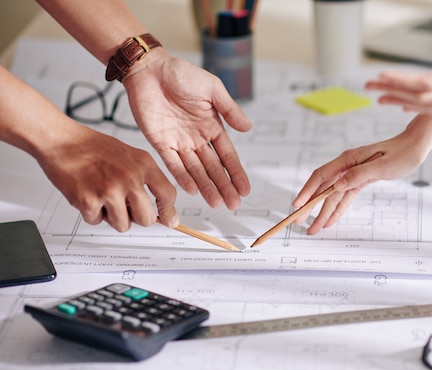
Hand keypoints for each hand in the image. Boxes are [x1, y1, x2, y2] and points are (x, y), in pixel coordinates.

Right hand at [37, 125, 177, 232]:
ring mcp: (109, 190)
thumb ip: (147, 178)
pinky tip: (88, 195)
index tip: (169, 220)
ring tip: (104, 198)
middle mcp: (129, 178)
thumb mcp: (130, 156)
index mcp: (143, 164)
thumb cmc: (93, 147)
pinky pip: (97, 221)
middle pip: (147, 218)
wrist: (62, 141)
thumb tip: (162, 206)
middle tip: (127, 210)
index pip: (168, 194)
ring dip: (113, 217)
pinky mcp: (88, 201)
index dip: (168, 211)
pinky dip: (92, 213)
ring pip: (123, 225)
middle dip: (137, 218)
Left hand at [122, 49, 251, 209]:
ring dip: (206, 187)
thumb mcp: (212, 88)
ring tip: (217, 203)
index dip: (236, 173)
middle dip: (224, 186)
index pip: (228, 156)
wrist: (149, 68)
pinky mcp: (160, 142)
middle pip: (213, 168)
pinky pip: (173, 164)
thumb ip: (230, 110)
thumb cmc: (181, 73)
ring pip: (196, 170)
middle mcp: (197, 138)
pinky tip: (193, 190)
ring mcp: (179, 142)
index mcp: (212, 126)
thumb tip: (248, 127)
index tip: (245, 190)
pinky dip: (183, 177)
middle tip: (233, 204)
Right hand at [291, 129, 430, 234]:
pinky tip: (330, 220)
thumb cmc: (401, 153)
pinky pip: (344, 197)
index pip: (322, 176)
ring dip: (322, 212)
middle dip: (310, 206)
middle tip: (299, 221)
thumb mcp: (382, 166)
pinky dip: (337, 209)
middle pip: (323, 188)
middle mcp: (347, 166)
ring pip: (332, 195)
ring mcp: (352, 174)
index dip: (307, 191)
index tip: (297, 205)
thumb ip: (359, 174)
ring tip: (314, 228)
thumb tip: (338, 185)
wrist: (414, 147)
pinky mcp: (359, 180)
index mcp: (348, 159)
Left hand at [366, 25, 431, 113]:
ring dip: (401, 102)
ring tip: (379, 96)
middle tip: (369, 86)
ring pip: (428, 107)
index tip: (379, 76)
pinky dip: (419, 107)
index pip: (427, 84)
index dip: (401, 81)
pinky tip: (404, 103)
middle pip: (421, 98)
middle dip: (393, 92)